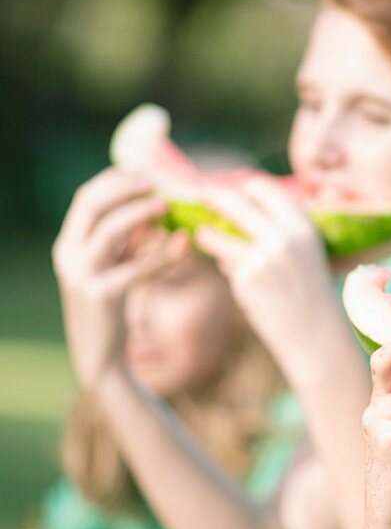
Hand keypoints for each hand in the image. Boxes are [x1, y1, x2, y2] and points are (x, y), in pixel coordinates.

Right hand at [52, 169, 187, 387]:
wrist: (100, 356)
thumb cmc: (112, 306)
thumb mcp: (114, 266)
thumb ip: (127, 239)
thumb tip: (154, 207)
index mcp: (68, 244)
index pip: (86, 198)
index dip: (115, 180)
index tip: (146, 173)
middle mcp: (68, 255)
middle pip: (90, 204)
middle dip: (124, 187)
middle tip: (157, 181)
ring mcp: (81, 275)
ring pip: (109, 230)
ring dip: (140, 212)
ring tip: (168, 204)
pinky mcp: (102, 295)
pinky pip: (136, 267)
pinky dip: (162, 253)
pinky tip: (184, 243)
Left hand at [194, 179, 339, 380]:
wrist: (316, 336)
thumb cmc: (313, 295)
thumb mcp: (309, 255)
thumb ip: (284, 232)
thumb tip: (244, 209)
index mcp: (303, 228)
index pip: (265, 188)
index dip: (246, 188)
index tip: (234, 191)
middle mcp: (283, 238)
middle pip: (234, 202)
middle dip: (211, 196)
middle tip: (198, 194)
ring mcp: (262, 259)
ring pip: (216, 235)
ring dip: (206, 234)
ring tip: (204, 235)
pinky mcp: (246, 280)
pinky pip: (224, 263)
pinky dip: (225, 266)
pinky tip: (235, 277)